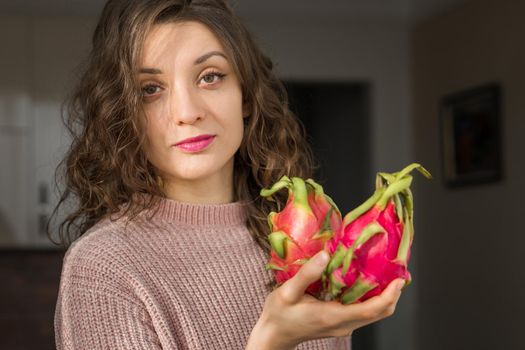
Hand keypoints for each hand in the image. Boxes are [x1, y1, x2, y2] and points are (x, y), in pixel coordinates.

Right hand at [246, 251, 404, 349]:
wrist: (274, 335)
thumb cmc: (279, 314)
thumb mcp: (287, 292)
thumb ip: (307, 274)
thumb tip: (325, 254)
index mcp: (333, 316)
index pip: (371, 310)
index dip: (389, 295)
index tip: (400, 279)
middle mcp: (343, 323)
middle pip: (379, 312)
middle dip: (393, 293)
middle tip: (400, 270)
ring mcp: (343, 324)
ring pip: (374, 313)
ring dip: (385, 295)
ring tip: (388, 272)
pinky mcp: (341, 322)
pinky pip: (364, 311)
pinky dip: (373, 297)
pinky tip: (368, 280)